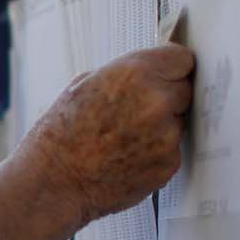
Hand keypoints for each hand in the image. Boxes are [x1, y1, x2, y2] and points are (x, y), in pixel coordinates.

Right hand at [21, 45, 194, 225]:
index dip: (170, 67)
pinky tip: (128, 154)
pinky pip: (173, 148)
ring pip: (179, 120)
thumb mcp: (83, 86)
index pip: (181, 58)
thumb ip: (124, 75)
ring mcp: (167, 134)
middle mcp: (156, 101)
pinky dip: (157, 151)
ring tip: (125, 136)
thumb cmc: (60, 136)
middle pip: (184, 88)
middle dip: (166, 96)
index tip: (166, 74)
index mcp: (134, 73)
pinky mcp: (170, 162)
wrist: (54, 181)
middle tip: (136, 110)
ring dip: (162, 126)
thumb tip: (147, 74)